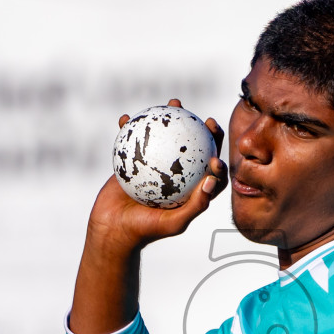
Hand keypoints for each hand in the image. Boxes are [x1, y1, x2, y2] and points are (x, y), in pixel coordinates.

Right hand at [88, 98, 227, 252]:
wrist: (113, 230)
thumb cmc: (145, 230)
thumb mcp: (174, 223)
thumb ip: (195, 205)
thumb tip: (211, 181)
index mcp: (191, 190)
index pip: (213, 172)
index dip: (220, 160)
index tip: (215, 156)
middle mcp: (176, 175)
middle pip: (196, 149)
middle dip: (205, 132)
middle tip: (206, 120)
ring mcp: (155, 165)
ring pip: (168, 137)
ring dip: (173, 117)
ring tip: (173, 103)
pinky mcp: (134, 161)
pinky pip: (133, 139)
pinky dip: (130, 127)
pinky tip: (126, 118)